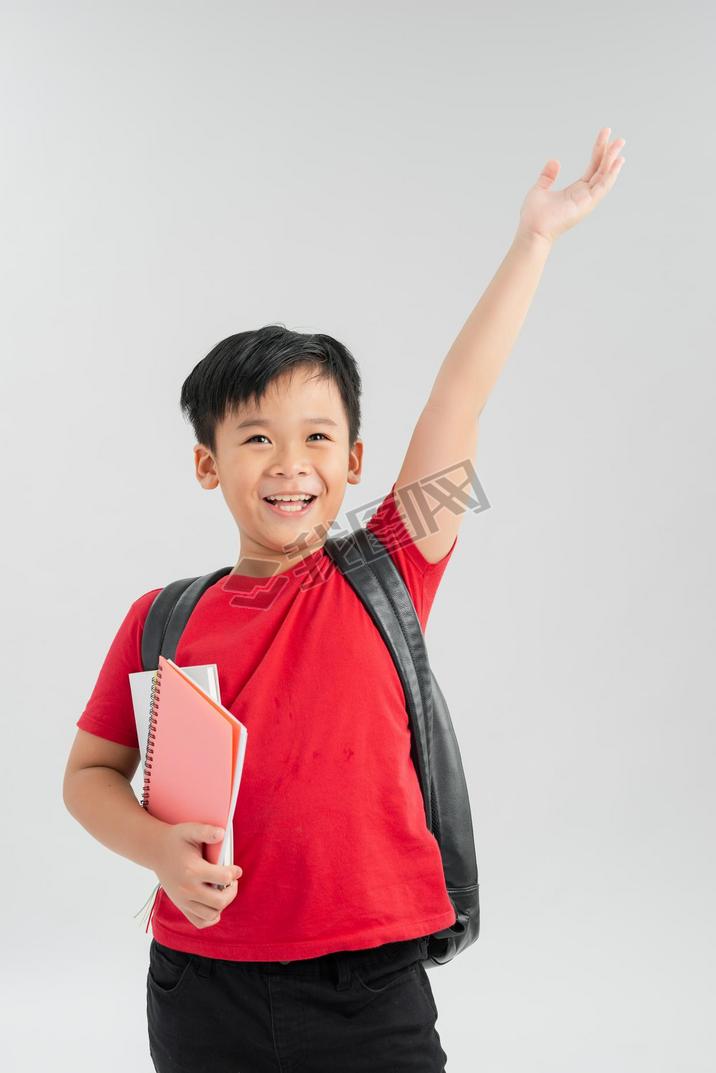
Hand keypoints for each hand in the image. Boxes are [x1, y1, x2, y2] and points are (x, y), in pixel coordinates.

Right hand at [152, 822, 242, 929]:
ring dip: (222, 904)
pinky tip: (214, 903)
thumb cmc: (176, 839)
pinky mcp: (182, 906)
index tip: (236, 869)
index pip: (223, 878)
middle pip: (220, 901)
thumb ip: (206, 831)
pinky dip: (211, 917)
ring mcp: (184, 901)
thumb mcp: (190, 830)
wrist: (156, 851)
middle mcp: (187, 889)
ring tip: (223, 891)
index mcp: (192, 870)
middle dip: (232, 891)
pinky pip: (200, 922)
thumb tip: (222, 833)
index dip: (234, 873)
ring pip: (211, 914)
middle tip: (232, 882)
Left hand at [516, 127, 625, 245]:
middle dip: (610, 153)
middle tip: (619, 138)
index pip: (592, 167)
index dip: (599, 151)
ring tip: (620, 143)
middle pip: (601, 170)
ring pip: (604, 177)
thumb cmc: (534, 216)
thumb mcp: (540, 189)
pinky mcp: (586, 205)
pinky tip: (617, 162)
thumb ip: (548, 176)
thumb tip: (554, 161)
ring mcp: (586, 200)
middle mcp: (584, 195)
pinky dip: (611, 175)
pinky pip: (602, 187)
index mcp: (575, 191)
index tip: (605, 134)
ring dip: (613, 160)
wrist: (532, 230)